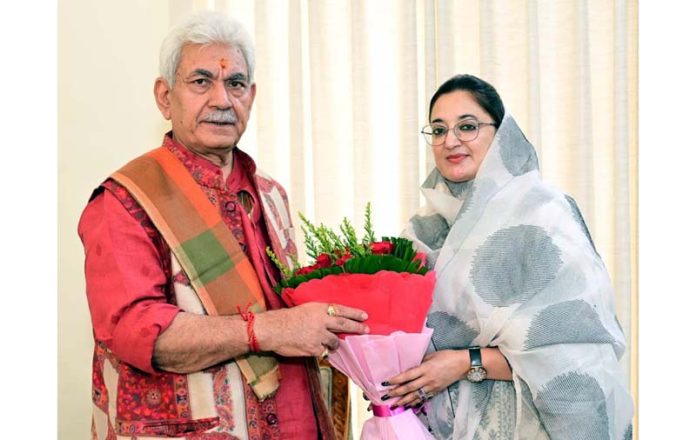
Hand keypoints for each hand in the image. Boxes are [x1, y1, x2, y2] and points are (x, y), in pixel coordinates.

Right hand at [254, 302, 368, 357]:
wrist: (273, 329)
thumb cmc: (285, 318)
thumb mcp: (304, 309)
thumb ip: (318, 314)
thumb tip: (330, 320)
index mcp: (319, 309)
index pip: (341, 310)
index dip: (354, 313)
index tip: (364, 316)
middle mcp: (322, 321)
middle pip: (344, 325)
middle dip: (357, 328)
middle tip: (366, 329)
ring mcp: (319, 336)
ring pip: (334, 341)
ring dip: (334, 343)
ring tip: (330, 343)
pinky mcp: (314, 349)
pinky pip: (323, 352)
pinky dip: (320, 351)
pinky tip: (314, 349)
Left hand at [382, 350, 468, 406]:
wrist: (462, 364)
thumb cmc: (447, 356)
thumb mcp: (432, 355)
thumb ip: (420, 361)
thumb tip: (409, 366)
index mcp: (426, 368)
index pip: (407, 376)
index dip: (396, 380)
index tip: (386, 382)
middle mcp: (428, 379)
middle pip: (409, 388)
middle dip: (396, 392)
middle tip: (386, 396)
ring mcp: (433, 386)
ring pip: (416, 395)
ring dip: (404, 401)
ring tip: (394, 404)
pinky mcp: (436, 390)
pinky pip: (424, 398)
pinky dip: (415, 402)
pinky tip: (408, 404)